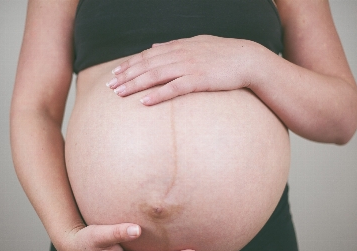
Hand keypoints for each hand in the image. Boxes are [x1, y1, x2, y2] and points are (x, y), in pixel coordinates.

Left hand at [106, 35, 262, 104]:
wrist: (247, 59)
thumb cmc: (223, 54)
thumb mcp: (196, 43)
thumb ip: (174, 45)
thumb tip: (155, 46)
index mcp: (178, 46)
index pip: (147, 55)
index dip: (129, 64)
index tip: (115, 72)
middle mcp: (180, 54)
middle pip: (146, 65)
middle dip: (125, 75)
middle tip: (109, 86)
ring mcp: (189, 66)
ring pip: (155, 75)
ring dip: (135, 84)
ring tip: (119, 94)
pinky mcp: (199, 80)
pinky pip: (174, 88)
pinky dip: (158, 95)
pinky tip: (144, 102)